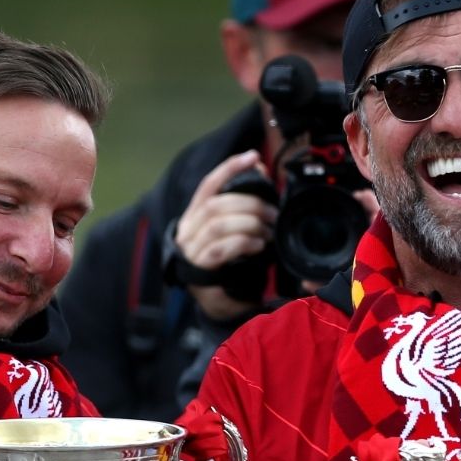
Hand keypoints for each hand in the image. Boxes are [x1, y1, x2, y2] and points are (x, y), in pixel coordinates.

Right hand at [173, 150, 277, 320]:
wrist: (221, 304)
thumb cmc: (230, 264)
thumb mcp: (235, 231)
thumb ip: (243, 204)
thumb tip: (259, 170)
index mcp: (194, 216)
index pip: (208, 185)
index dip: (229, 168)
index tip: (253, 156)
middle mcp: (187, 231)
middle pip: (216, 205)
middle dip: (249, 204)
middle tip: (272, 213)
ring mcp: (190, 251)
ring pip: (219, 225)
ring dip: (249, 224)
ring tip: (268, 231)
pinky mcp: (199, 270)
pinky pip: (221, 249)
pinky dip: (243, 243)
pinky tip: (257, 245)